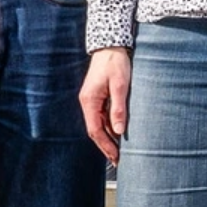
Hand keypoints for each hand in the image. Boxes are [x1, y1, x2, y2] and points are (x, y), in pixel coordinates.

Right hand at [79, 47, 132, 162]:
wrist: (111, 45)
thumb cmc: (115, 63)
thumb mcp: (120, 86)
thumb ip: (118, 108)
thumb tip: (119, 131)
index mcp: (89, 101)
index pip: (95, 130)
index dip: (105, 146)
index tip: (115, 157)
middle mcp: (87, 102)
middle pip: (95, 130)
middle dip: (105, 146)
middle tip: (117, 160)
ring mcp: (91, 99)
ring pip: (98, 124)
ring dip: (108, 137)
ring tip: (120, 150)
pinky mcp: (97, 96)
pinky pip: (101, 116)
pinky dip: (109, 127)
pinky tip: (118, 133)